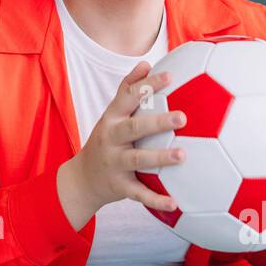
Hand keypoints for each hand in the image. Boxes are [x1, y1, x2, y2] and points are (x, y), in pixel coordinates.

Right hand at [59, 62, 186, 223]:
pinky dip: (156, 200)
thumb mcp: (111, 114)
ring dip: (159, 157)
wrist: (82, 179)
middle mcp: (111, 139)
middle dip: (156, 122)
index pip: (128, 97)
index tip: (170, 77)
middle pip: (133, 128)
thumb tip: (145, 62)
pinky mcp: (119, 186)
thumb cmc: (106, 140)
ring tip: (182, 155)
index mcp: (111, 118)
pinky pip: (139, 194)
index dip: (147, 86)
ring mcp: (114, 163)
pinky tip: (175, 202)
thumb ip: (127, 89)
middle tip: (182, 117)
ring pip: (137, 160)